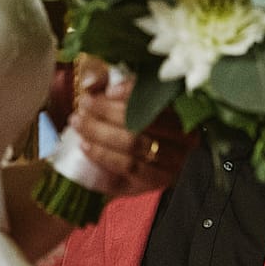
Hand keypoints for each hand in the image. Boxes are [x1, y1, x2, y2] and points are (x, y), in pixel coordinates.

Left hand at [67, 58, 188, 197]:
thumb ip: (111, 84)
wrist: (145, 164)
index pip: (159, 97)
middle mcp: (186, 138)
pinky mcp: (156, 182)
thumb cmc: (139, 123)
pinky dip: (103, 156)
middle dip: (108, 111)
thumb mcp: (130, 98)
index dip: (131, 92)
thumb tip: (89, 83)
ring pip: (134, 145)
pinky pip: (128, 168)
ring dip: (100, 133)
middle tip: (84, 105)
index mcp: (186, 111)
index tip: (108, 90)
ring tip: (78, 123)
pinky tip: (85, 146)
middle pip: (143, 121)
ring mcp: (173, 164)